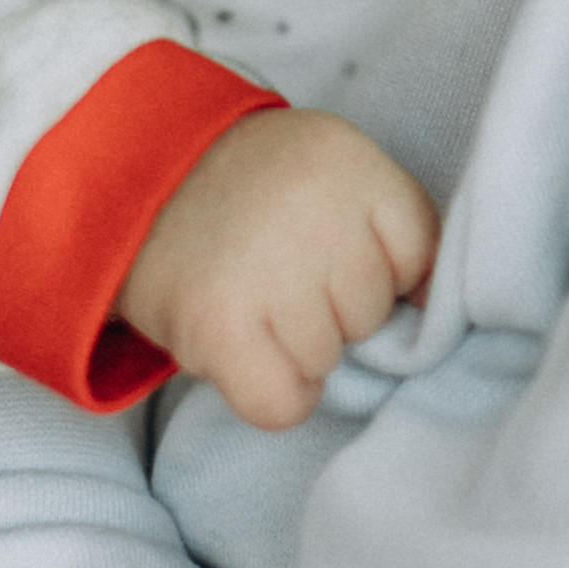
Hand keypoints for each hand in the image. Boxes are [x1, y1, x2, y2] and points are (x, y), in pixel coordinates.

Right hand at [118, 106, 439, 430]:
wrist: (134, 181)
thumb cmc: (251, 191)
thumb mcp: (330, 168)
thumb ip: (387, 223)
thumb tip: (434, 313)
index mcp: (350, 161)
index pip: (422, 255)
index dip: (384, 267)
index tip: (336, 248)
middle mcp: (313, 210)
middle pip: (374, 313)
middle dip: (334, 307)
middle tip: (280, 269)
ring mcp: (265, 270)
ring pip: (329, 362)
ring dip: (295, 348)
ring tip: (252, 298)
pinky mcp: (218, 327)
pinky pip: (283, 405)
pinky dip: (269, 394)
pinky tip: (244, 351)